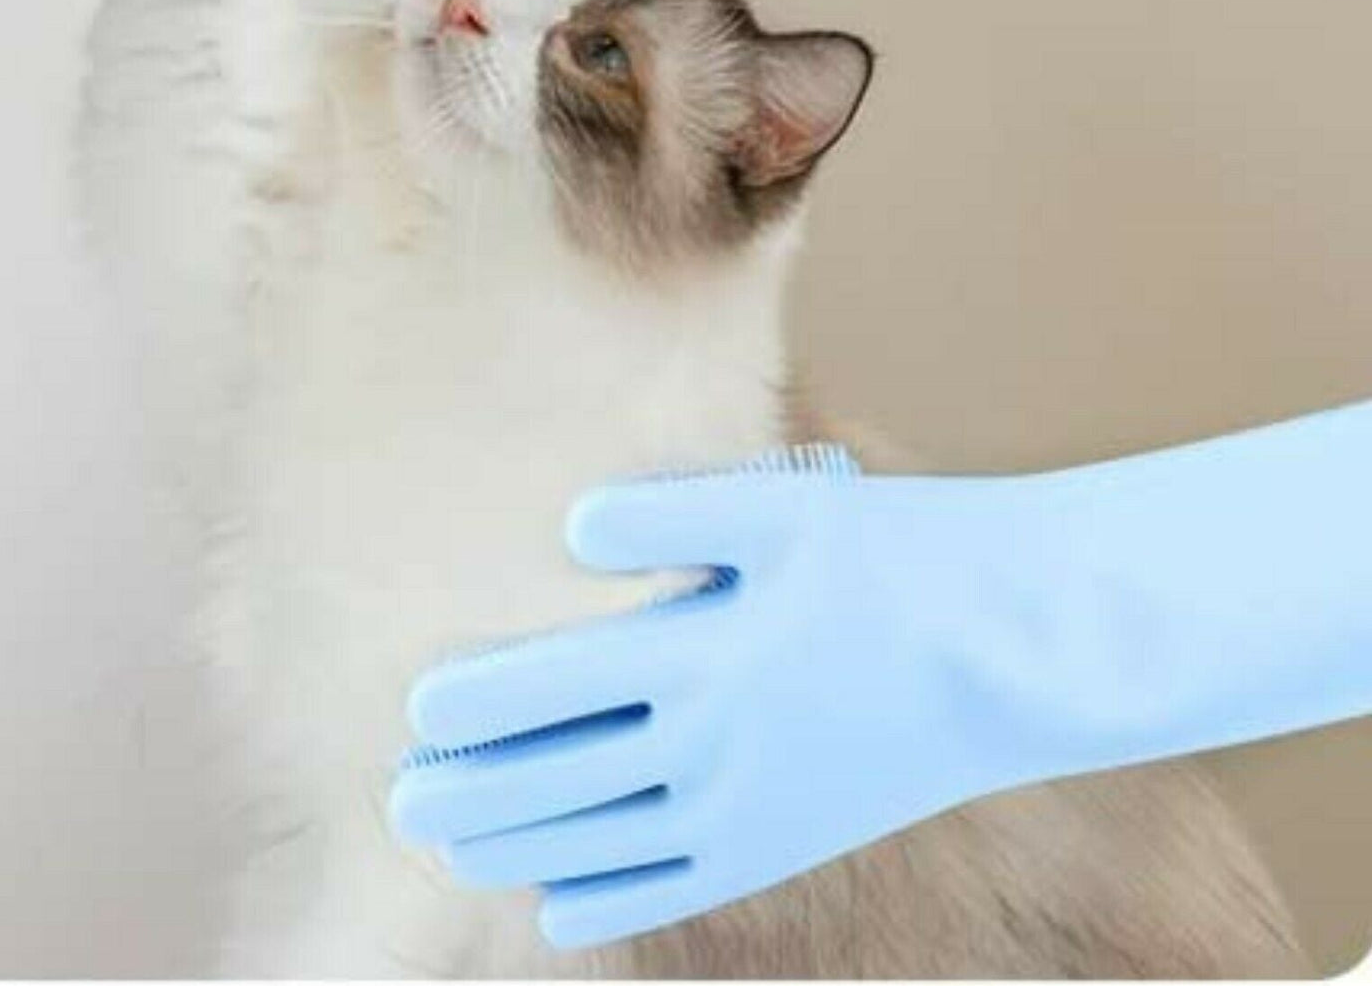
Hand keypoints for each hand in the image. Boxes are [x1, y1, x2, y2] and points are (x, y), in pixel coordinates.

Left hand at [389, 449, 1046, 947]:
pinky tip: (558, 907)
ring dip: (519, 847)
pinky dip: (608, 898)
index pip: (555, 688)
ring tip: (455, 852)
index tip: (417, 711)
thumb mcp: (784, 510)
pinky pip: (675, 885)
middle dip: (472, 791)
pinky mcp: (784, 841)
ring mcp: (747, 806)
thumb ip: (667, 514)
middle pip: (562, 777)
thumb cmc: (897, 557)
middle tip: (402, 802)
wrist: (1015, 649)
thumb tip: (567, 529)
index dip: (478, 701)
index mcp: (700, 653)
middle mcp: (710, 743)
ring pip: (604, 841)